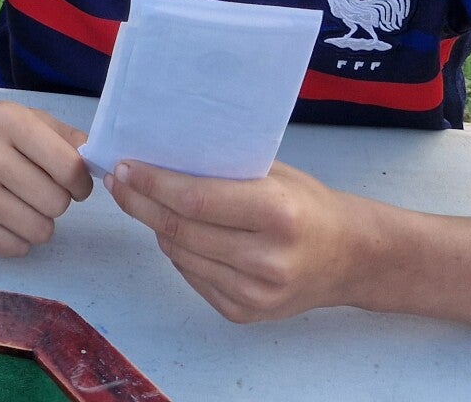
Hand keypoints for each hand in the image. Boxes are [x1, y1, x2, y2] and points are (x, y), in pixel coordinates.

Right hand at [0, 96, 92, 255]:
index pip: (70, 167)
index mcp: (8, 121)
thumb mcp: (25, 118)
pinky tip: (4, 217)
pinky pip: (17, 248)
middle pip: (57, 203)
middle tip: (39, 191)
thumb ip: (67, 138)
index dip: (81, 182)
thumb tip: (98, 164)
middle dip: (57, 201)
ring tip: (21, 204)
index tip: (72, 182)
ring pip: (40, 230)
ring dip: (40, 222)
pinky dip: (19, 238)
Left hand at [105, 159, 377, 322]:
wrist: (351, 258)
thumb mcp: (274, 174)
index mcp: (276, 214)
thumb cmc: (308, 204)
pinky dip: (178, 253)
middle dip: (141, 203)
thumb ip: (224, 169)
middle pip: (181, 230)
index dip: (153, 184)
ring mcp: (256, 294)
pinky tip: (176, 232)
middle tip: (119, 181)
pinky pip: (193, 278)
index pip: (195, 200)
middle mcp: (266, 260)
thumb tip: (162, 156)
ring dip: (156, 227)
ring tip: (143, 202)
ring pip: (181, 255)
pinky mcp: (246, 314)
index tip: (125, 167)